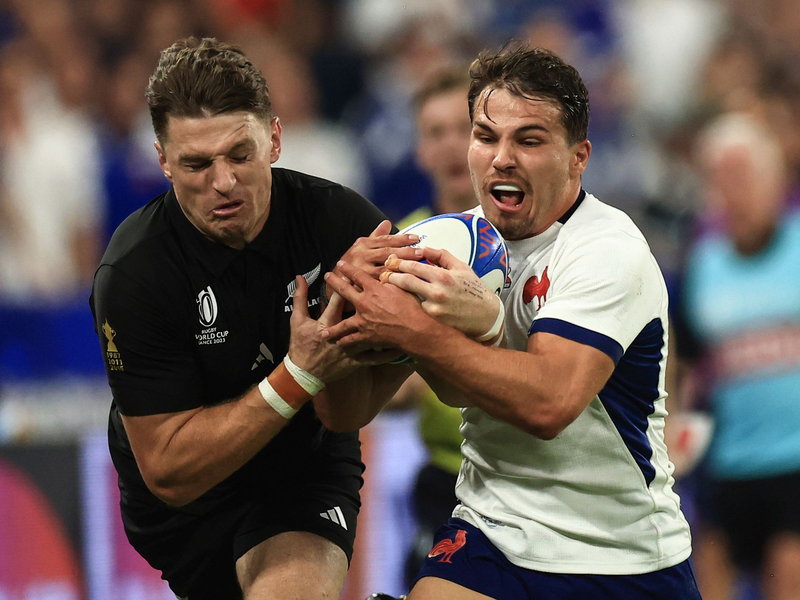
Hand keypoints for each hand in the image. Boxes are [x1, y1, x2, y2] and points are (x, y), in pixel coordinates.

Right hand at [287, 276, 399, 382]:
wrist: (304, 374)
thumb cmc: (300, 345)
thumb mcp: (296, 320)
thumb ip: (299, 298)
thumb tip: (299, 277)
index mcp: (326, 322)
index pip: (339, 299)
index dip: (347, 284)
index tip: (355, 272)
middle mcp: (341, 334)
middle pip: (358, 313)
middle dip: (371, 300)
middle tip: (382, 285)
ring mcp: (350, 349)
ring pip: (371, 335)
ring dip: (385, 326)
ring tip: (401, 316)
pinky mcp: (355, 362)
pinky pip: (375, 358)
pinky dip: (387, 354)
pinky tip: (400, 348)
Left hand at [322, 261, 432, 348]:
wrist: (415, 330)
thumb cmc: (413, 307)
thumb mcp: (404, 286)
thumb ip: (394, 275)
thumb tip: (391, 259)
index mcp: (373, 289)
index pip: (357, 275)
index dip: (348, 268)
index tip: (340, 264)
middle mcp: (364, 303)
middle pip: (344, 291)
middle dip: (334, 283)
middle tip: (327, 277)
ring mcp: (363, 321)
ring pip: (343, 323)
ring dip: (333, 326)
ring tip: (323, 330)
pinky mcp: (366, 336)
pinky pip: (352, 339)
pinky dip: (345, 341)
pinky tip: (339, 342)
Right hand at [333, 220, 420, 281]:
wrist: (332, 283)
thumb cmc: (351, 264)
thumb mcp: (361, 248)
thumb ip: (376, 236)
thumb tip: (387, 223)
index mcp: (363, 244)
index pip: (386, 239)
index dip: (401, 239)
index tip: (416, 238)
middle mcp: (361, 255)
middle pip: (387, 253)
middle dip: (405, 252)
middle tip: (421, 252)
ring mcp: (360, 270)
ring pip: (384, 269)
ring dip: (401, 268)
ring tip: (416, 268)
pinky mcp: (360, 285)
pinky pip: (379, 285)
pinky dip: (392, 284)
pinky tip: (405, 284)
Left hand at [381, 246, 501, 338]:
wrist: (486, 316)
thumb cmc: (474, 289)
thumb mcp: (461, 267)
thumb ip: (441, 255)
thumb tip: (423, 247)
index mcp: (443, 276)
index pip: (414, 266)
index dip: (398, 262)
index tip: (389, 260)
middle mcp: (437, 293)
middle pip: (405, 282)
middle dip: (390, 276)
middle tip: (381, 274)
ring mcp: (434, 309)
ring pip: (407, 298)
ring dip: (395, 293)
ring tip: (384, 288)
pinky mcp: (433, 322)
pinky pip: (415, 311)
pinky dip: (405, 306)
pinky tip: (397, 304)